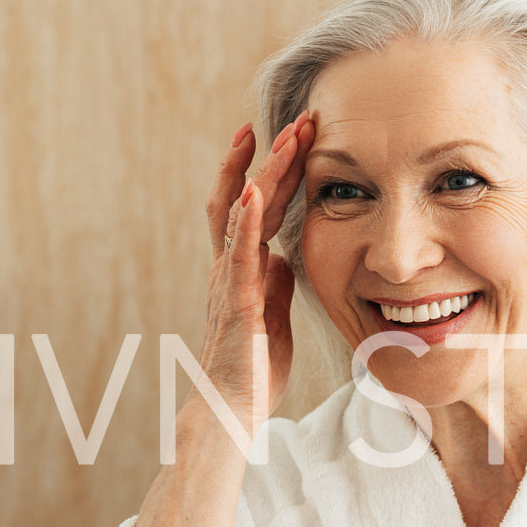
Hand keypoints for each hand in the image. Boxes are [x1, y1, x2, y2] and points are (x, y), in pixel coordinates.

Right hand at [197, 112, 315, 434]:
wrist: (233, 407)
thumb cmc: (253, 369)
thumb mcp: (273, 316)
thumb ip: (276, 285)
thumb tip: (284, 258)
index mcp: (242, 269)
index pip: (257, 207)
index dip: (274, 171)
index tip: (292, 136)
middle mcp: (230, 266)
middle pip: (246, 196)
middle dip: (270, 157)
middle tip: (296, 119)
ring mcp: (230, 279)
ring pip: (241, 213)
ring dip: (262, 172)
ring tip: (281, 136)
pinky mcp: (235, 299)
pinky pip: (237, 251)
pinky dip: (243, 218)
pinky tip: (252, 189)